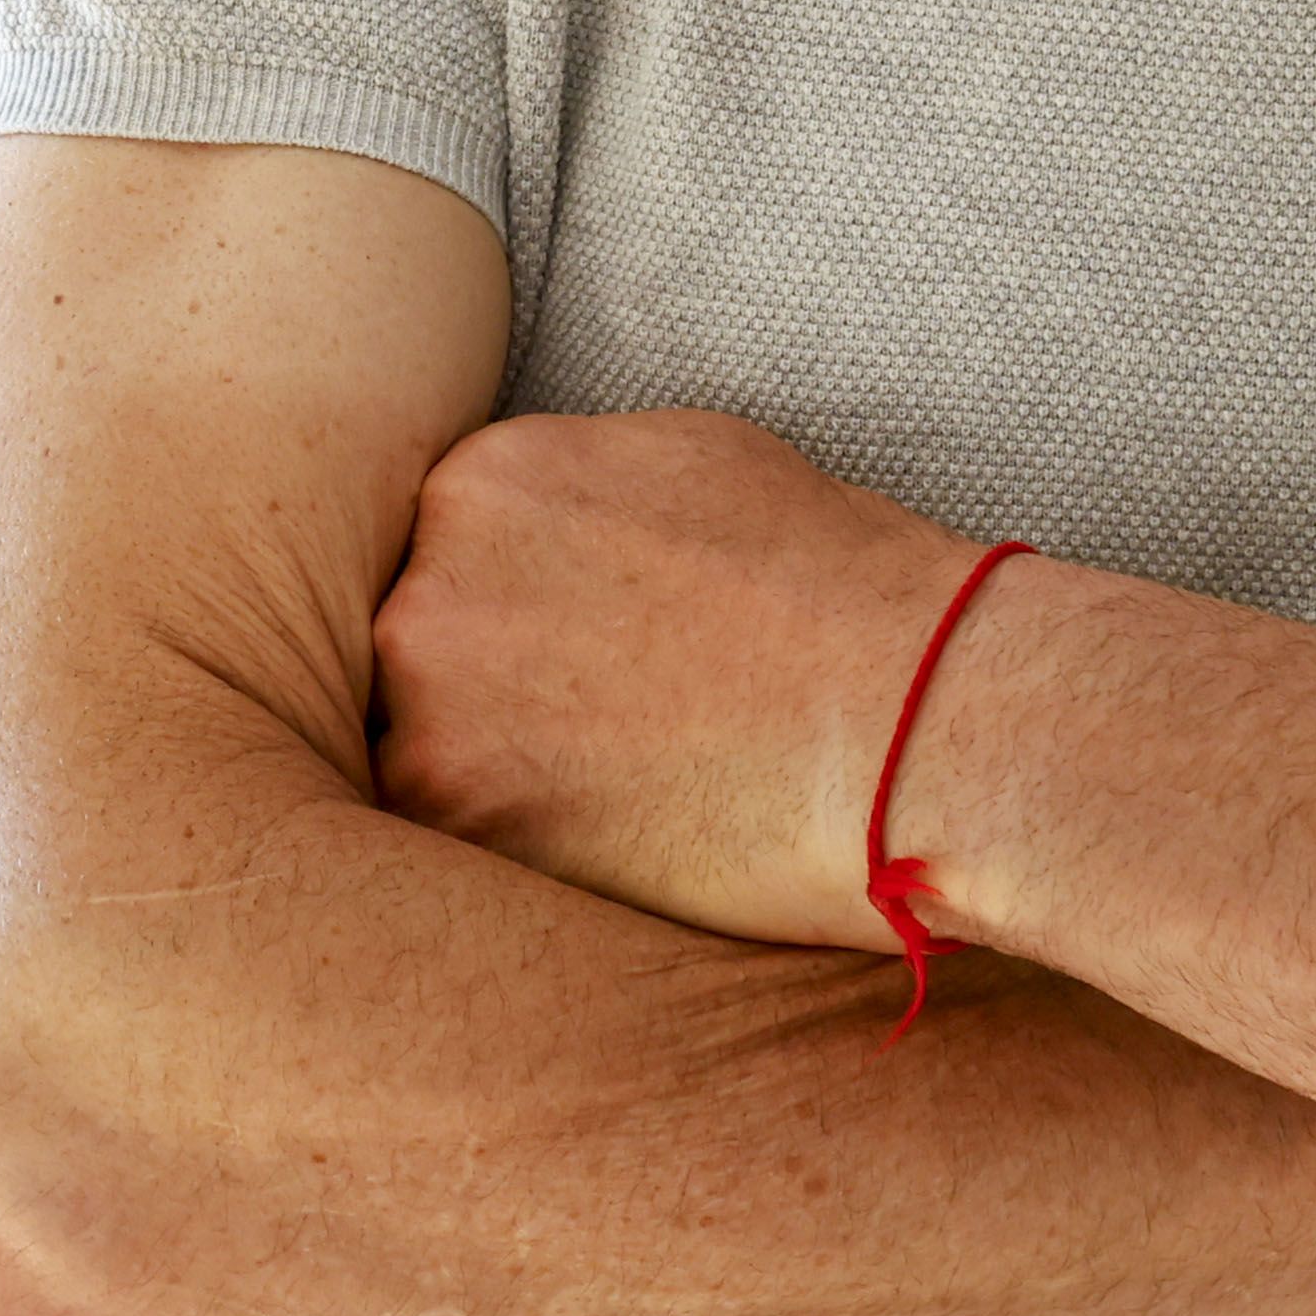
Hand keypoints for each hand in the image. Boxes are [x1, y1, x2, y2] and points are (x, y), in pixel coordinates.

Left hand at [371, 406, 976, 953]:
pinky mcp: (456, 814)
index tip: (568, 668)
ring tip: (602, 801)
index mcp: (484, 479)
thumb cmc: (836, 588)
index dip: (506, 623)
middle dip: (482, 698)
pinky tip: (600, 846)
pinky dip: (508, 853)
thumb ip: (580, 490)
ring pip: (415, 751)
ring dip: (485, 781)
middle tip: (586, 741)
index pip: (440, 560)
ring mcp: (426, 700)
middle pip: (411, 654)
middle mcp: (427, 576)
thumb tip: (550, 530)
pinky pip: (441, 840)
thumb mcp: (692, 462)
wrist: (904, 712)